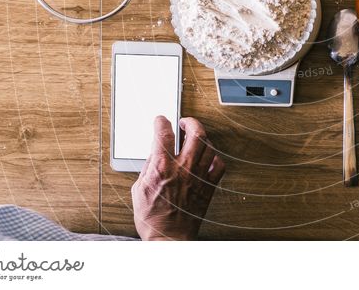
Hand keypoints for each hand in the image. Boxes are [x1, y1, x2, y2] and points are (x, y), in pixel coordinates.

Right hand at [131, 116, 225, 240]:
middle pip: (195, 133)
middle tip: (184, 123)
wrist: (169, 239)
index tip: (161, 120)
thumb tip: (154, 153)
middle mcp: (183, 169)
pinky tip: (207, 157)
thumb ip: (148, 168)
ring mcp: (199, 177)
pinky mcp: (209, 187)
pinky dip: (214, 157)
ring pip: (209, 146)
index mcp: (163, 168)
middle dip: (190, 122)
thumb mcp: (138, 190)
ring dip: (202, 137)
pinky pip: (219, 165)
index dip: (162, 122)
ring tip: (195, 138)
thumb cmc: (153, 219)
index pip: (164, 134)